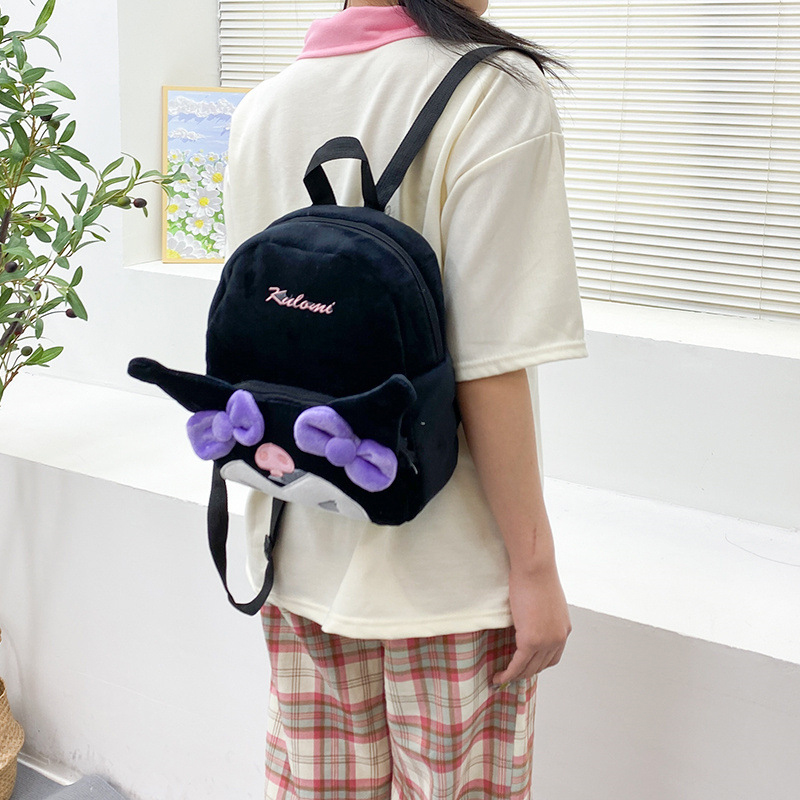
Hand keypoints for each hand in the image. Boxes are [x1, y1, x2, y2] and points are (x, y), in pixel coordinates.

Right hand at [493, 562, 571, 684]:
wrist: (535, 568)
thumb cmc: (537, 576)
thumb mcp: (546, 600)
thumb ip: (542, 615)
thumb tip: (529, 618)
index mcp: (564, 629)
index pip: (553, 657)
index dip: (538, 665)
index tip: (525, 666)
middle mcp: (558, 639)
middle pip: (541, 666)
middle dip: (525, 673)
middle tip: (510, 675)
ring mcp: (545, 642)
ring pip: (529, 668)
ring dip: (515, 676)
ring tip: (502, 678)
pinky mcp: (530, 641)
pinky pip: (518, 664)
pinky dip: (508, 674)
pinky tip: (499, 677)